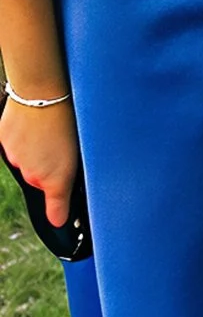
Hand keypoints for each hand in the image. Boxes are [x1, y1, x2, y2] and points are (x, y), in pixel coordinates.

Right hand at [0, 95, 78, 227]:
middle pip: (41, 177)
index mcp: (53, 178)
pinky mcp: (4, 139)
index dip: (60, 207)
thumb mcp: (80, 154)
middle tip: (66, 144)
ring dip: (38, 150)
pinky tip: (36, 121)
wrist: (42, 95)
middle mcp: (31, 173)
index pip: (55, 205)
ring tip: (52, 129)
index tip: (60, 221)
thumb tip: (58, 219)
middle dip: (52, 166)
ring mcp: (15, 156)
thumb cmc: (69, 121)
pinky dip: (24, 136)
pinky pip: (15, 143)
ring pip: (28, 159)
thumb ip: (68, 187)